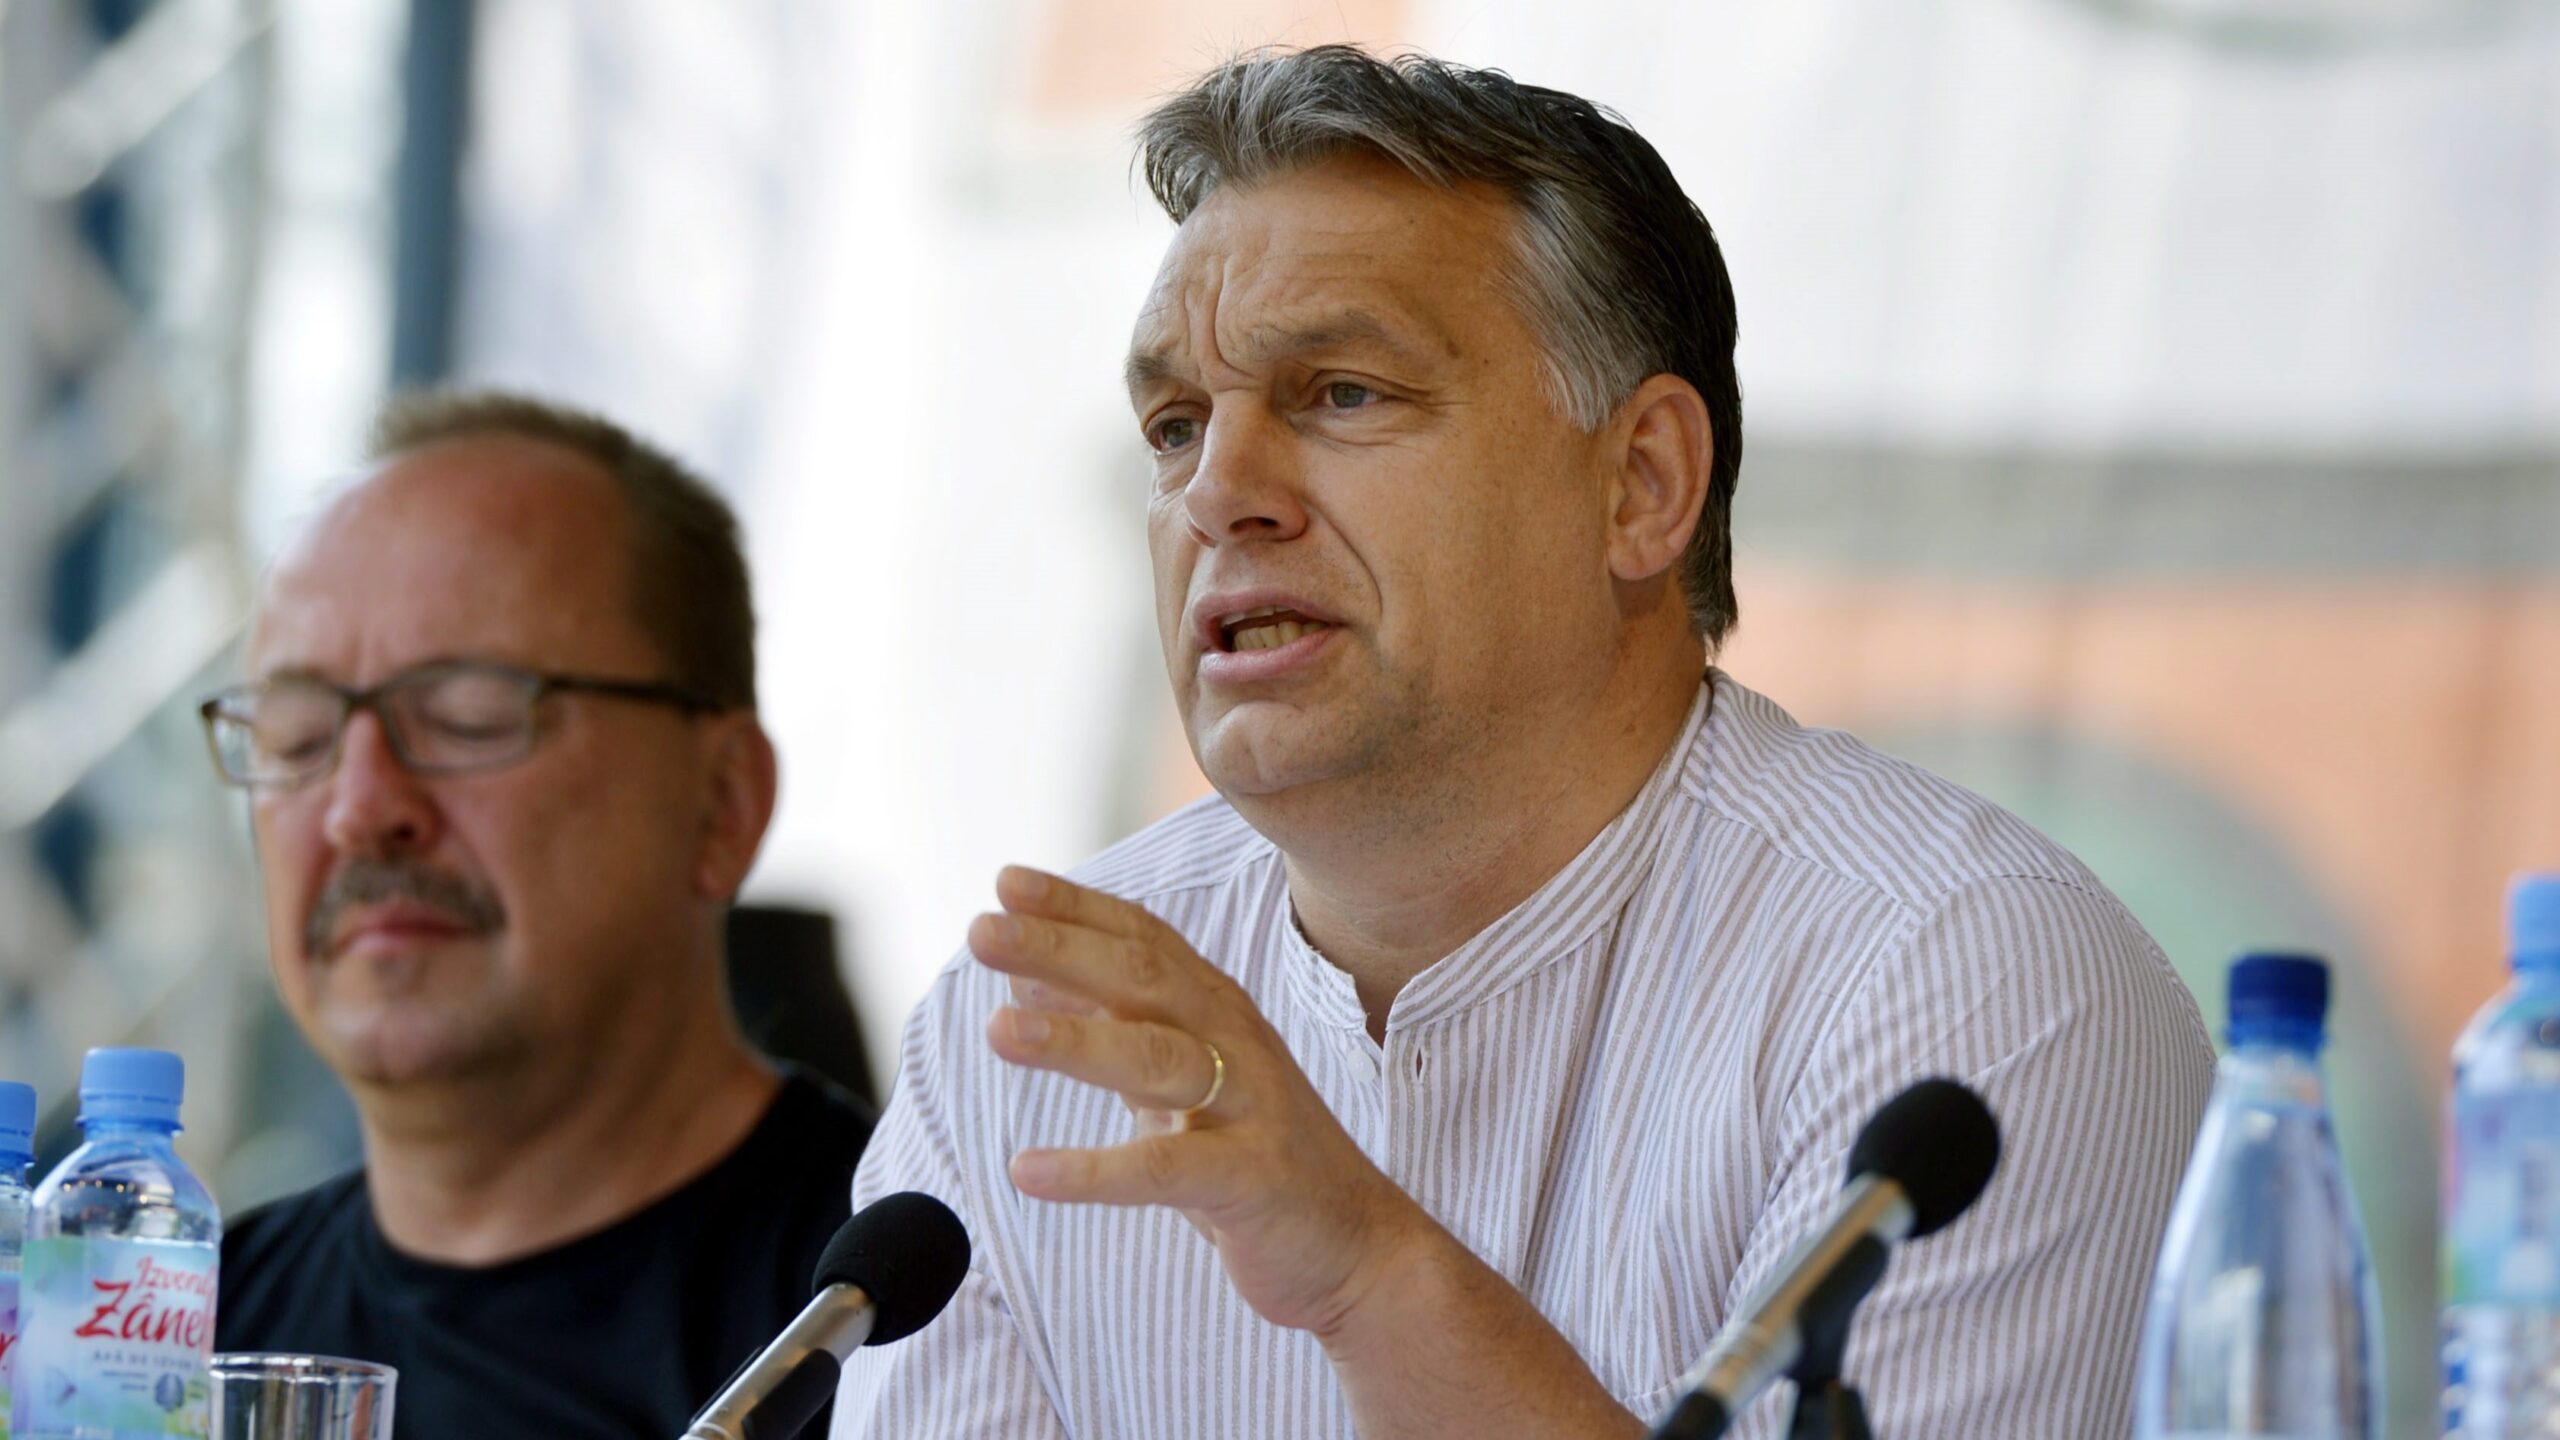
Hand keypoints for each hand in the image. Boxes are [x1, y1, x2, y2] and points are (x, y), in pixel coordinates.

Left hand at [969, 865, 1429, 1336]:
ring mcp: (1250, 1107)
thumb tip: (1026, 978)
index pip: (1144, 939)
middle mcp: (1234, 1042)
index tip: (1007, 883)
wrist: (1356, 1244)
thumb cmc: (1253, 1153)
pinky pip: (1167, 1169)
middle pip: (1146, 979)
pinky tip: (1029, 1172)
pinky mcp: (1252, 1180)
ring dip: (1075, 1041)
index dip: (1078, 907)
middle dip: (1062, 949)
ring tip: (998, 1031)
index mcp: (1215, 1009)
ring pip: (1159, 1058)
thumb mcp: (1176, 1079)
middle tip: (983, 931)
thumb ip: (1112, 1024)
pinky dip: (1095, 1171)